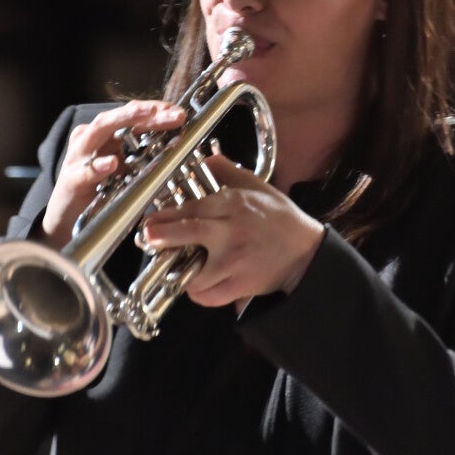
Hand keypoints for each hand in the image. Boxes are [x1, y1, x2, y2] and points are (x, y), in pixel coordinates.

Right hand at [41, 100, 185, 248]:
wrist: (69, 218)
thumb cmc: (100, 189)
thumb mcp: (128, 170)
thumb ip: (147, 156)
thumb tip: (179, 144)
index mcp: (108, 135)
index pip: (133, 114)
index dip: (156, 110)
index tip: (178, 112)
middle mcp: (92, 138)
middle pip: (120, 117)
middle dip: (146, 112)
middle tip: (169, 112)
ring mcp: (80, 156)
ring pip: (98, 130)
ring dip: (121, 120)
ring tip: (142, 115)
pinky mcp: (71, 179)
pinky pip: (85, 171)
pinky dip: (98, 166)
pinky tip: (111, 163)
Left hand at [141, 153, 324, 308]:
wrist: (305, 251)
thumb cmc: (280, 218)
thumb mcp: (257, 187)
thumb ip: (229, 172)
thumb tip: (208, 159)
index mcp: (233, 205)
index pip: (192, 208)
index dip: (165, 216)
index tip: (149, 221)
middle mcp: (231, 231)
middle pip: (187, 232)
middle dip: (161, 236)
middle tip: (148, 238)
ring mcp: (234, 260)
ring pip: (193, 272)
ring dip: (182, 273)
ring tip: (181, 267)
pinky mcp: (240, 284)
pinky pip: (208, 295)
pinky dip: (199, 294)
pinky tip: (199, 284)